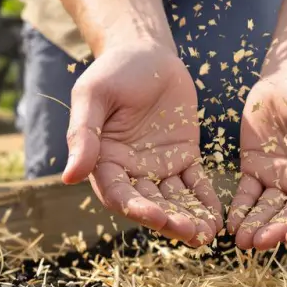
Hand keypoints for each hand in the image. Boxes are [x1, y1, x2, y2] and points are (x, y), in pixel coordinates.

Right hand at [63, 43, 222, 246]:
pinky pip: (195, 184)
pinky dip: (206, 202)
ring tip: (207, 234)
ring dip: (189, 219)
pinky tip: (217, 218)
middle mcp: (130, 171)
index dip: (136, 208)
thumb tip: (69, 177)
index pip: (118, 194)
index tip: (157, 217)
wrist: (145, 52)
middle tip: (190, 233)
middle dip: (169, 221)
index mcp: (104, 161)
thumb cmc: (113, 71)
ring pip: (174, 200)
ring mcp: (159, 167)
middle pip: (149, 204)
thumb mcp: (93, 96)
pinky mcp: (183, 157)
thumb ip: (83, 135)